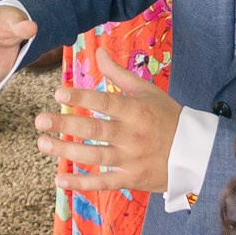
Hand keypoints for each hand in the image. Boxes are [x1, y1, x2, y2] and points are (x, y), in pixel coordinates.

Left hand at [36, 37, 181, 193]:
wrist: (195, 153)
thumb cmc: (168, 117)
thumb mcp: (147, 91)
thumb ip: (119, 74)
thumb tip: (98, 51)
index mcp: (136, 111)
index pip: (105, 102)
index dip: (82, 97)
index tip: (58, 92)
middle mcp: (132, 135)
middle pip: (95, 130)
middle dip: (65, 124)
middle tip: (40, 120)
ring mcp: (131, 159)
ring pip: (95, 156)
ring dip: (66, 152)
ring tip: (42, 143)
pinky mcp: (131, 179)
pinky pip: (104, 182)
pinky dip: (82, 183)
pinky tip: (60, 181)